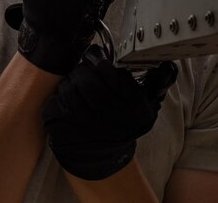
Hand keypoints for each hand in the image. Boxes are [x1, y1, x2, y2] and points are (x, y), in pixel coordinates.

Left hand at [42, 47, 177, 179]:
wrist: (102, 161)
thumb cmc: (120, 128)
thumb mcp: (142, 110)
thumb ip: (148, 85)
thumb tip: (161, 66)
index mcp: (130, 108)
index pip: (109, 72)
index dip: (99, 60)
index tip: (95, 56)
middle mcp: (109, 116)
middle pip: (87, 77)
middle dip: (83, 70)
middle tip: (84, 71)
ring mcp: (83, 124)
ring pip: (70, 86)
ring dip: (70, 82)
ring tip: (76, 87)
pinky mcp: (62, 129)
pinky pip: (56, 101)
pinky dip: (59, 97)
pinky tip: (67, 102)